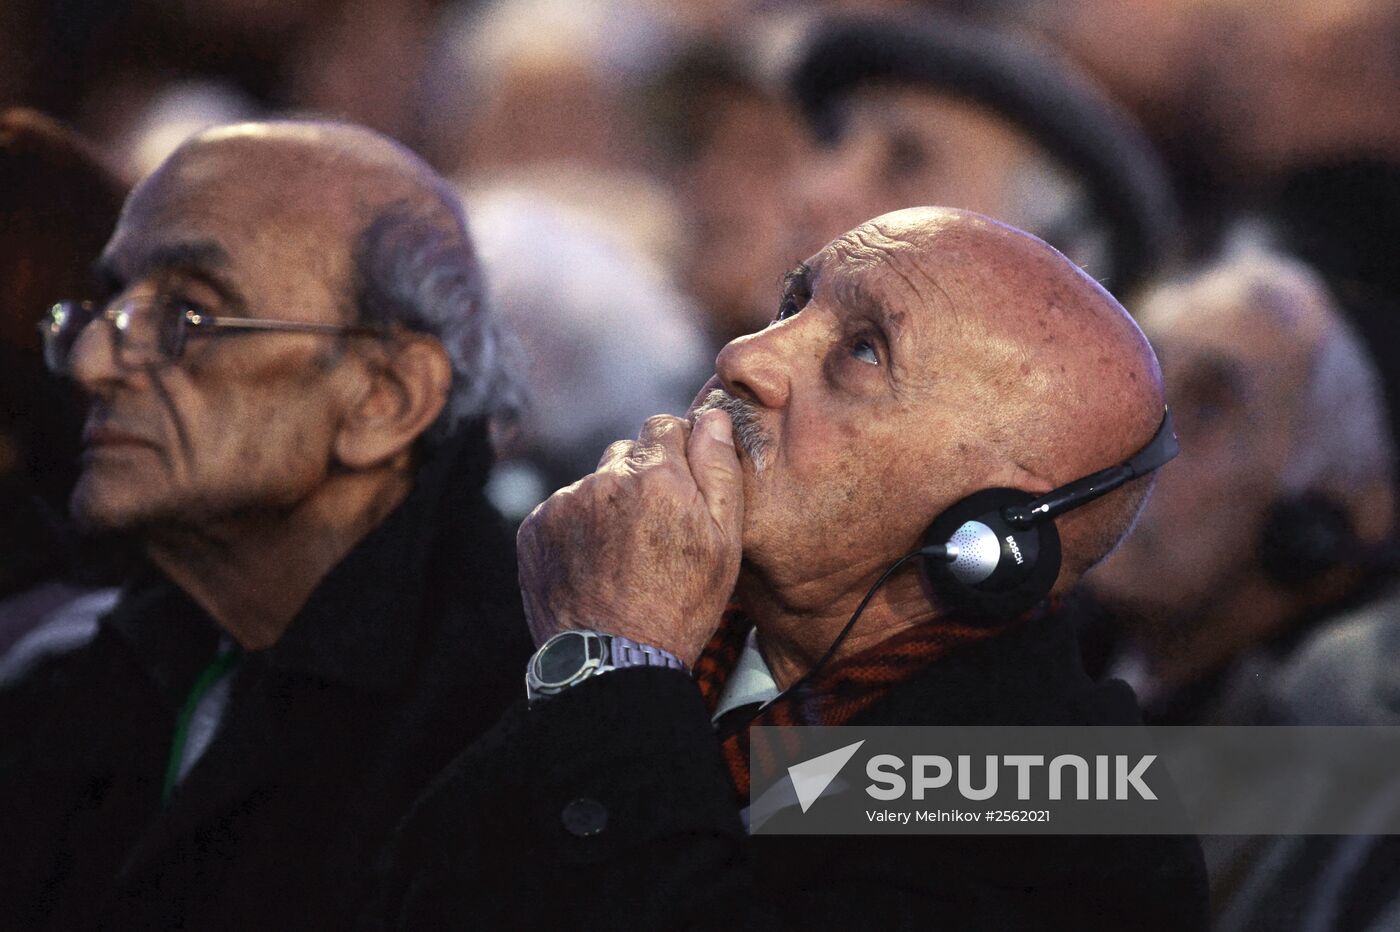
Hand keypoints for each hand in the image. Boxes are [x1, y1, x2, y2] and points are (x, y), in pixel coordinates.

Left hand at [517, 409, 743, 666]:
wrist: (612, 664)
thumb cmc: (679, 607)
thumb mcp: (724, 543)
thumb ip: (719, 469)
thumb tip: (712, 416)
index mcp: (658, 476)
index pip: (665, 426)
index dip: (677, 453)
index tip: (681, 487)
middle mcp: (605, 478)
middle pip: (626, 453)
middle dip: (642, 479)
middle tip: (655, 531)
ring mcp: (564, 502)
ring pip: (594, 484)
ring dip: (608, 504)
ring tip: (622, 557)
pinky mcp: (535, 527)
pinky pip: (562, 511)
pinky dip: (577, 529)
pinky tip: (593, 565)